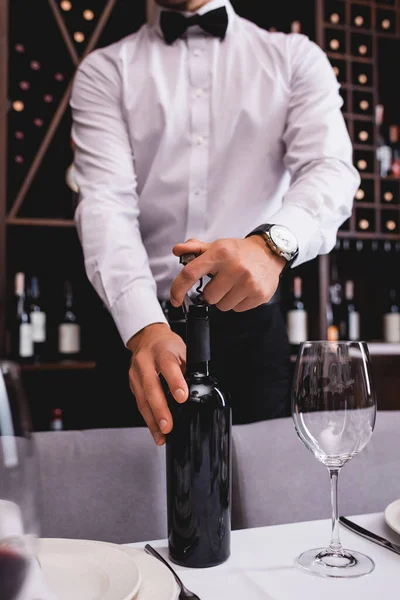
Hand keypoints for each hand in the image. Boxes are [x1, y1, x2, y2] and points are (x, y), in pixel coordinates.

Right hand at [127, 323, 187, 445]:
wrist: (148, 338)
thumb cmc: (168, 346)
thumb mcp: (182, 351)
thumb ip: (188, 369)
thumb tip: (198, 391)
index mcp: (162, 351)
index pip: (167, 365)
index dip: (174, 382)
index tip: (182, 397)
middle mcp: (145, 362)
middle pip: (151, 386)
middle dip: (159, 409)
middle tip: (168, 426)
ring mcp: (135, 374)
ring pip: (142, 399)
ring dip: (152, 419)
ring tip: (162, 435)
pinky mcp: (132, 384)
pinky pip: (140, 403)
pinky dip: (148, 419)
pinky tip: (155, 430)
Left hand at [170, 236, 285, 311]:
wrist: (269, 253)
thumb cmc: (239, 251)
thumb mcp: (217, 246)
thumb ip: (195, 248)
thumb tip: (177, 250)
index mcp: (220, 254)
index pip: (191, 273)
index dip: (178, 288)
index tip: (176, 299)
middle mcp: (235, 267)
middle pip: (208, 297)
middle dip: (212, 292)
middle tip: (222, 281)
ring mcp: (248, 282)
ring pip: (222, 306)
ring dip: (225, 298)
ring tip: (234, 285)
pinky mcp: (259, 294)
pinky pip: (237, 309)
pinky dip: (238, 302)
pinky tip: (244, 289)